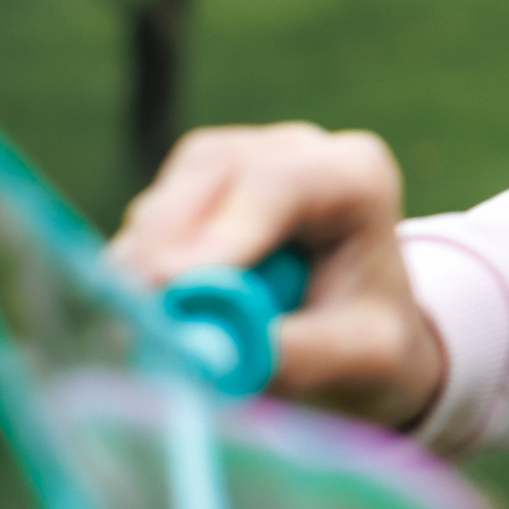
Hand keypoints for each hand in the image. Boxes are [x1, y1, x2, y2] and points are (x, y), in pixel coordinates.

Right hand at [107, 122, 444, 428]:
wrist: (360, 332)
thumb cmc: (370, 337)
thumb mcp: (359, 356)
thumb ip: (294, 354)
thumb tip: (212, 353)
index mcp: (355, 175)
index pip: (282, 182)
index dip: (224, 230)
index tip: (173, 284)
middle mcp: (294, 151)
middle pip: (211, 173)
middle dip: (167, 244)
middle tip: (137, 313)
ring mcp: (237, 161)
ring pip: (167, 196)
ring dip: (148, 262)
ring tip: (150, 330)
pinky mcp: (191, 190)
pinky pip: (146, 224)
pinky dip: (138, 270)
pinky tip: (149, 314)